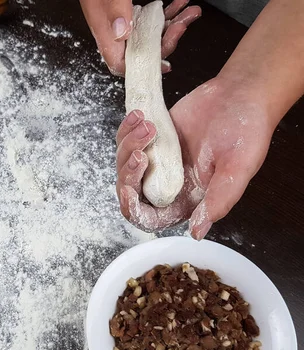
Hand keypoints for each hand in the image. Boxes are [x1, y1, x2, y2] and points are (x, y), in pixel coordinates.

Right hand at [79, 0, 200, 75]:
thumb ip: (113, 9)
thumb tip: (122, 32)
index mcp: (104, 30)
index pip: (120, 63)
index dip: (142, 67)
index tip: (163, 63)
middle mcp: (112, 28)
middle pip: (141, 48)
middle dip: (167, 39)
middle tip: (183, 23)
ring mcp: (119, 19)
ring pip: (148, 32)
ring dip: (172, 24)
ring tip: (188, 12)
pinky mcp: (125, 10)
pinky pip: (148, 17)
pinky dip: (166, 11)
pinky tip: (177, 3)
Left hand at [116, 76, 273, 238]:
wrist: (241, 95)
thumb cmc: (246, 132)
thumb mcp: (236, 169)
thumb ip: (218, 201)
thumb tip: (197, 233)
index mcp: (186, 200)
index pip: (149, 217)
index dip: (133, 209)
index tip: (130, 190)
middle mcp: (168, 184)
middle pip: (130, 191)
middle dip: (128, 173)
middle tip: (141, 153)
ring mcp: (157, 161)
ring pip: (125, 165)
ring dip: (128, 146)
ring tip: (148, 126)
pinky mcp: (151, 140)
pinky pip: (126, 141)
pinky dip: (127, 130)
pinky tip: (140, 116)